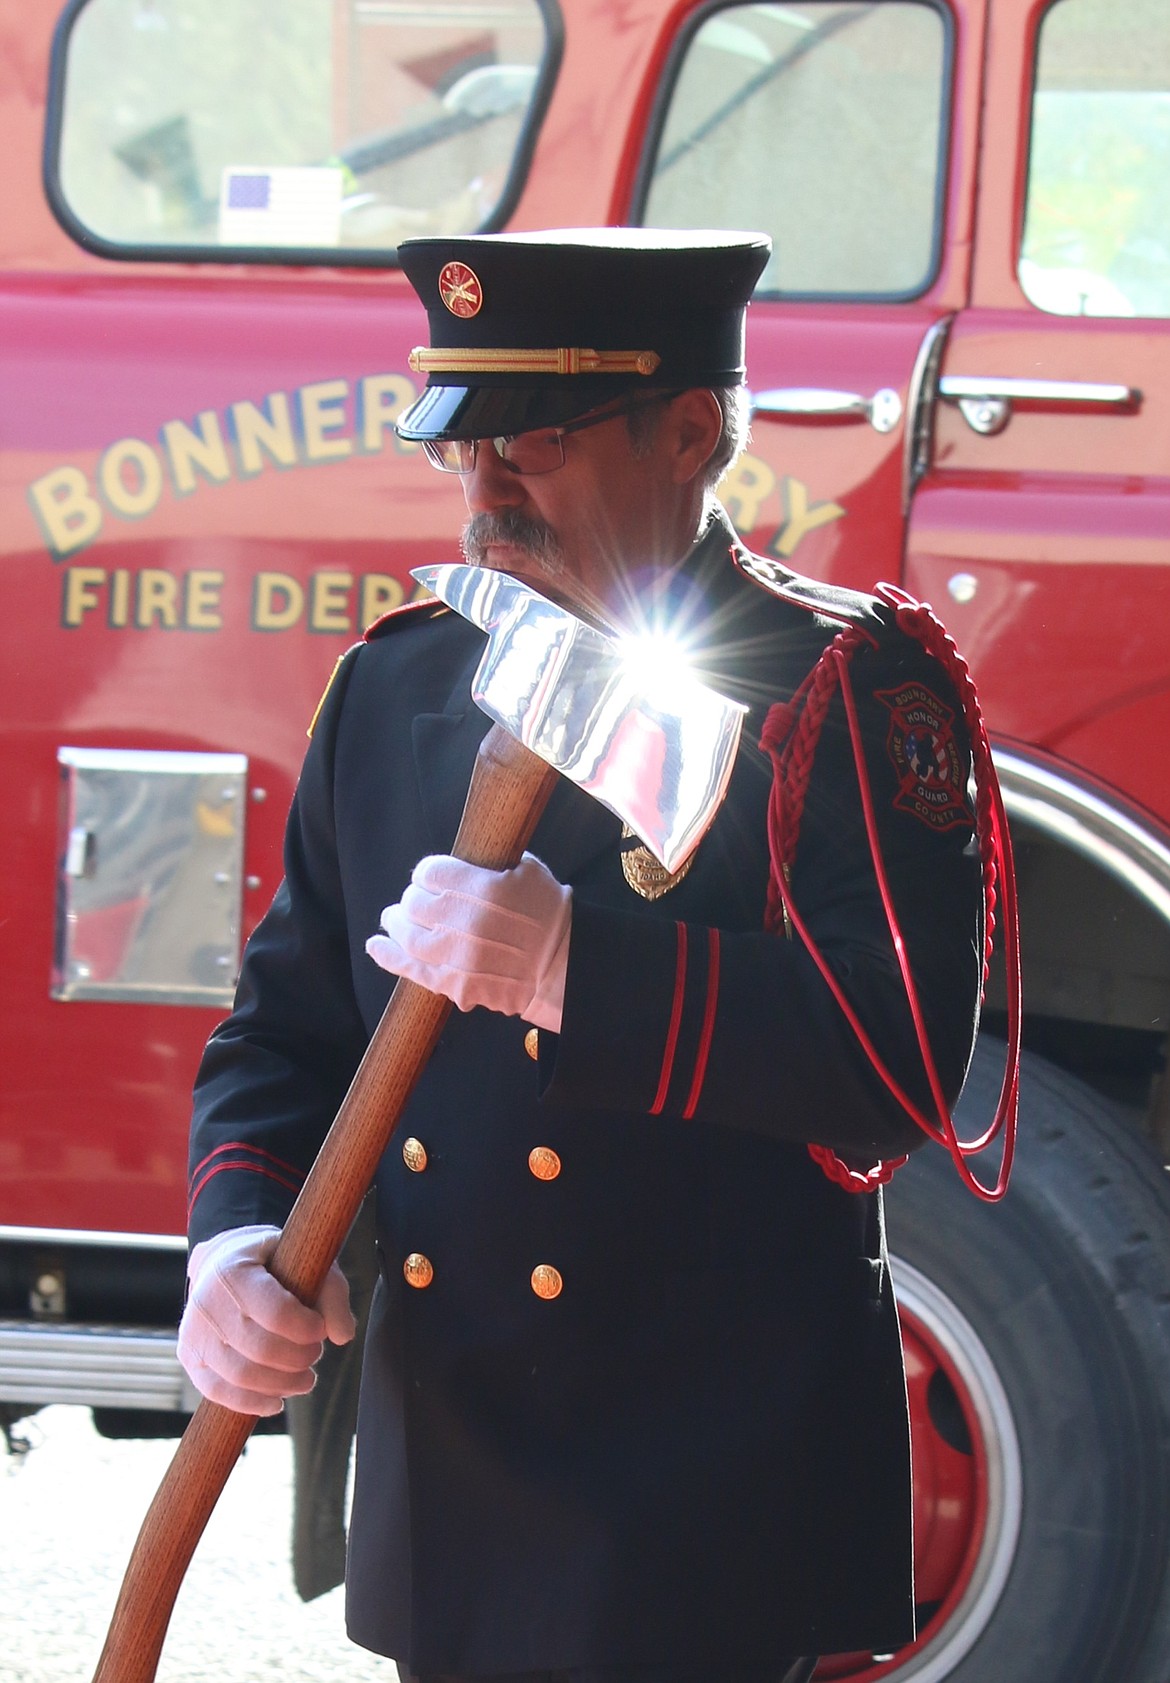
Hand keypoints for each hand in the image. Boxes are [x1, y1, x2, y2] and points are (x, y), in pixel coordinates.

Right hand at [177, 1224, 355, 1416]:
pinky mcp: (190, 1359)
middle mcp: (204, 1302)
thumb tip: (342, 1335)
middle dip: (299, 1358)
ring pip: (242, 1377)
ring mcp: (193, 1334)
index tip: (319, 1329)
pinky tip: (278, 1399)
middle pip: (262, 1350)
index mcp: (232, 1270)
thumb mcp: (305, 1260)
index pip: (276, 1313)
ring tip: (305, 1377)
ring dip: (283, 1384)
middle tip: (314, 1353)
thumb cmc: (271, 1264)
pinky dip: (253, 1403)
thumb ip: (332, 1292)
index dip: (307, 1329)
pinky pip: (219, 1393)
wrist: (222, 1264)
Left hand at [366, 852, 570, 1032]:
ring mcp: (457, 955)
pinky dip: (387, 955)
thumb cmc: (549, 914)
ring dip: (396, 925)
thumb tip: (459, 859)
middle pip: (414, 903)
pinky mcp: (454, 983)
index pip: (430, 872)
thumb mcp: (527, 870)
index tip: (429, 879)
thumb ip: (490, 861)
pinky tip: (376, 945)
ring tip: (394, 920)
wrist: (566, 966)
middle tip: (414, 902)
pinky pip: (411, 968)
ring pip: (407, 935)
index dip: (426, 874)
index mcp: (483, 887)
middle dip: (412, 900)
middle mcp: (465, 921)